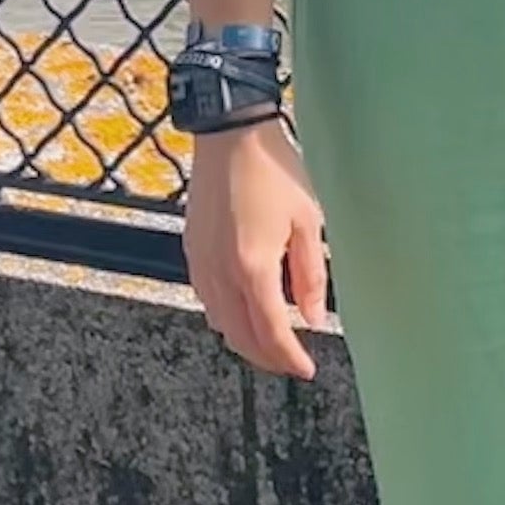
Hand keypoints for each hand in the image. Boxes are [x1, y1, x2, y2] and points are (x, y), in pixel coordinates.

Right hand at [183, 114, 328, 375]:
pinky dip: (228, 315)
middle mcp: (220, 273)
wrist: (230, 134)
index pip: (271, 333)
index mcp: (253, 267)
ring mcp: (200, 263)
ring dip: (246, 338)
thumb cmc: (275, 171)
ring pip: (220, 323)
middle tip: (292, 360)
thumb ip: (310, 274)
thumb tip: (313, 319)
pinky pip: (208, 300)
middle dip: (267, 357)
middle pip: (241, 337)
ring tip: (274, 336)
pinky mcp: (191, 251)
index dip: (289, 358)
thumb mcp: (308, 219)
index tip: (307, 370)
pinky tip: (247, 306)